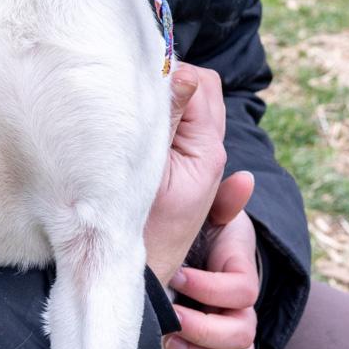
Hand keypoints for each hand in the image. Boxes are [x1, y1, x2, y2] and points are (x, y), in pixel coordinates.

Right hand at [144, 63, 225, 286]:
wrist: (141, 275)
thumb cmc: (141, 227)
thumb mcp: (151, 169)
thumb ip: (169, 119)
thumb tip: (185, 74)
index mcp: (208, 150)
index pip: (202, 83)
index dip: (173, 72)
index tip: (139, 80)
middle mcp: (211, 151)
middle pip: (203, 88)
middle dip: (174, 79)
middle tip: (137, 91)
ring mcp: (198, 159)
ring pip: (191, 104)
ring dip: (168, 98)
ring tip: (137, 107)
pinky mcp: (184, 165)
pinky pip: (182, 124)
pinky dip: (165, 114)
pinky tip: (142, 122)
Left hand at [164, 172, 258, 348]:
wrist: (194, 261)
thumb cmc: (200, 236)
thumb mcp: (210, 215)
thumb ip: (224, 201)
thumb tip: (245, 179)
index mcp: (239, 273)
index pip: (243, 291)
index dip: (211, 288)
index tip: (178, 276)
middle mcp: (240, 309)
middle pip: (243, 333)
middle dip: (205, 328)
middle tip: (170, 315)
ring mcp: (230, 337)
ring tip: (168, 339)